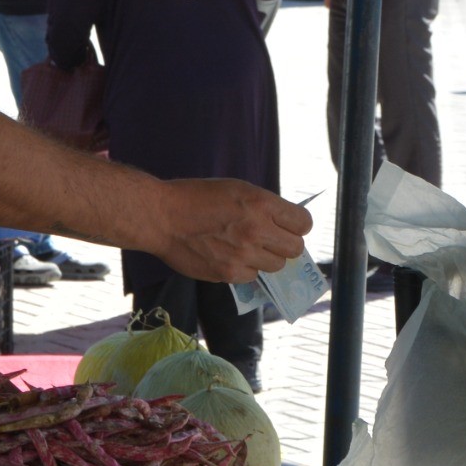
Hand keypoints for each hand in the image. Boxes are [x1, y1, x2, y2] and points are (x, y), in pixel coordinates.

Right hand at [155, 179, 313, 284]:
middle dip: (286, 244)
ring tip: (247, 248)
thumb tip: (283, 223)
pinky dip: (245, 269)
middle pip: (295, 249)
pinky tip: (230, 257)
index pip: (303, 223)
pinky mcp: (228, 273)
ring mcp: (243, 255)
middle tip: (271, 240)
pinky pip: (252, 276)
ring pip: (276, 266)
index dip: (297, 225)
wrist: (162, 217)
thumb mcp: (236, 189)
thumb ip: (263, 206)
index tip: (289, 226)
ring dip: (266, 258)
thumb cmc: (196, 197)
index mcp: (261, 203)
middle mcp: (256, 230)